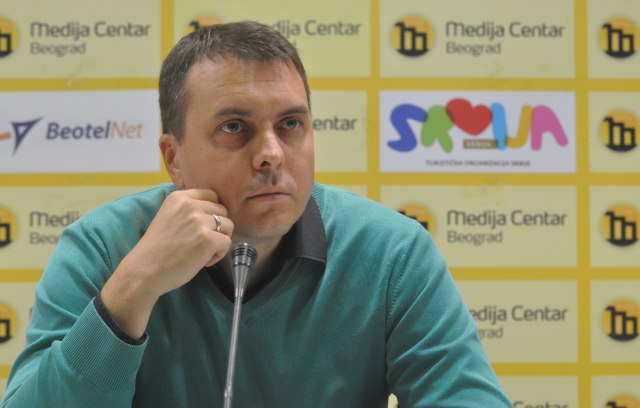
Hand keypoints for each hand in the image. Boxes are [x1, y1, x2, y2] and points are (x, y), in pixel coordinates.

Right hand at [100, 189, 233, 337]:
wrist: (144, 271)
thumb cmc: (157, 250)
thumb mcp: (169, 217)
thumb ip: (188, 211)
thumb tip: (216, 213)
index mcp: (179, 197)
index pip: (212, 195)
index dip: (211, 213)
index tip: (201, 228)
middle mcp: (190, 205)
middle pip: (223, 210)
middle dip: (216, 227)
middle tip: (200, 243)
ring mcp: (199, 221)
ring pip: (228, 226)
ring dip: (219, 240)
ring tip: (202, 252)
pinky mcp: (207, 239)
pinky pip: (227, 243)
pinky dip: (219, 254)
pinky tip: (203, 261)